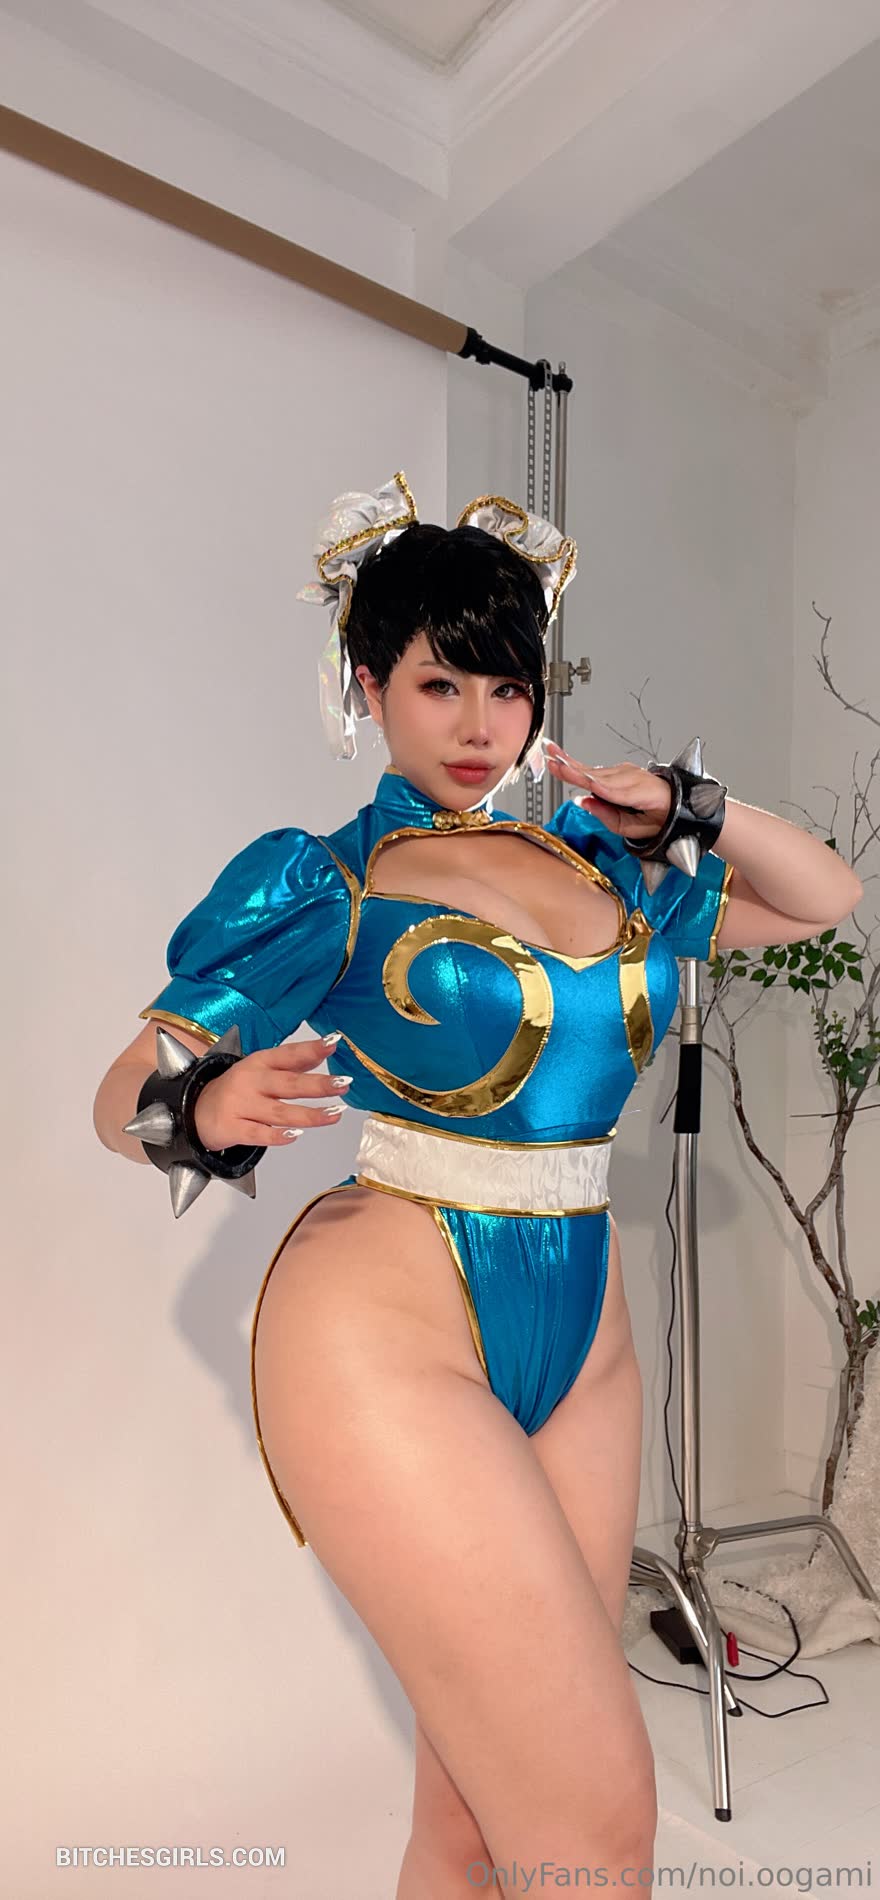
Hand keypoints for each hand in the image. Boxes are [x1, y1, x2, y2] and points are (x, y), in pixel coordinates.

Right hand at [193, 1033, 351, 1148]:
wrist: (195, 1111)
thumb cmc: (237, 1089)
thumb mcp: (261, 1070)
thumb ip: (292, 1063)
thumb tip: (324, 1051)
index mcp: (258, 1062)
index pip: (287, 1054)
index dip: (311, 1049)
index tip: (333, 1043)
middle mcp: (250, 1081)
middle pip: (288, 1083)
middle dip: (318, 1084)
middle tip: (343, 1084)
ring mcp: (240, 1105)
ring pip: (280, 1112)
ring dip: (310, 1115)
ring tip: (335, 1114)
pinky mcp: (232, 1128)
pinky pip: (259, 1134)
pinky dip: (277, 1136)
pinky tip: (295, 1136)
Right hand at [542, 739, 671, 841]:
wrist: (673, 802)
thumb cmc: (657, 818)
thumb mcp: (635, 828)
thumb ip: (608, 816)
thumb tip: (584, 802)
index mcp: (643, 795)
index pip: (614, 791)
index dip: (596, 786)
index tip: (582, 781)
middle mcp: (633, 779)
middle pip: (598, 775)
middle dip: (575, 770)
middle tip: (554, 764)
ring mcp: (626, 772)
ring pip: (594, 770)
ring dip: (571, 763)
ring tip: (552, 756)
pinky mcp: (619, 770)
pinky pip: (596, 770)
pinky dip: (578, 765)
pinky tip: (563, 760)